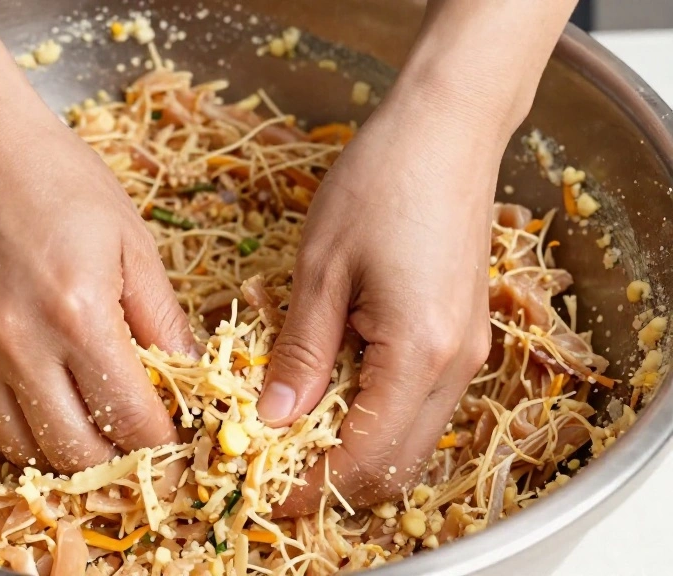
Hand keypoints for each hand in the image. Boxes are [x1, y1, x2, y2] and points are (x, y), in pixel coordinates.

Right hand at [0, 102, 195, 473]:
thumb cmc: (59, 179)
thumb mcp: (132, 242)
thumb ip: (163, 319)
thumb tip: (191, 375)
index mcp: (78, 316)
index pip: (130, 418)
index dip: (162, 440)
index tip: (175, 437)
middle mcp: (18, 345)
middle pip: (75, 452)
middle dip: (116, 460)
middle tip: (136, 443)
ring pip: (19, 448)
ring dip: (63, 453)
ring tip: (91, 431)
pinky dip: (14, 430)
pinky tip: (40, 410)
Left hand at [258, 82, 503, 515]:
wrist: (445, 132)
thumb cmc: (379, 184)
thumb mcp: (320, 270)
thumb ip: (300, 352)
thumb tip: (273, 417)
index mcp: (418, 351)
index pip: (364, 455)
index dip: (312, 484)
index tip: (266, 490)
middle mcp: (456, 365)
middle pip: (397, 464)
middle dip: (336, 480)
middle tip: (276, 471)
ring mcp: (468, 353)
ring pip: (413, 439)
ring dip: (357, 450)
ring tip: (296, 434)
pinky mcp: (465, 336)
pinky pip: (422, 404)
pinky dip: (378, 418)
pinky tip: (333, 394)